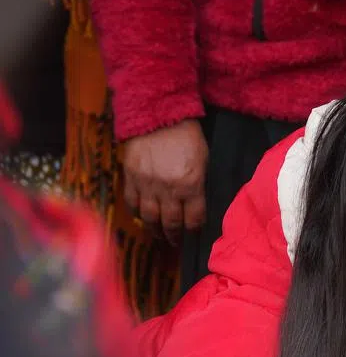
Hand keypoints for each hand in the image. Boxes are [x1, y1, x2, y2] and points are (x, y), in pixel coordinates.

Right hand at [122, 120, 207, 242]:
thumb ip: (199, 184)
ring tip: (159, 235)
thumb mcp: (203, 161)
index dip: (194, 228)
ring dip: (155, 229)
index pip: (194, 218)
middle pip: (171, 222)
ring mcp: (148, 184)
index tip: (194, 232)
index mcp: (191, 185)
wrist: (157, 115)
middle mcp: (169, 189)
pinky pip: (132, 202)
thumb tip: (197, 203)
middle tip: (175, 241)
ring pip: (150, 217)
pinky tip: (141, 217)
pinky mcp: (131, 177)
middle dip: (174, 235)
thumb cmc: (186, 136)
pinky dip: (136, 212)